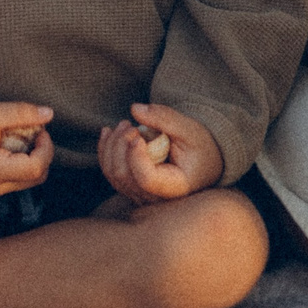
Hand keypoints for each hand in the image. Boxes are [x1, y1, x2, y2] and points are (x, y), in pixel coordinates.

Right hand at [0, 99, 54, 196]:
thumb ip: (21, 113)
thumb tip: (50, 114)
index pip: (36, 168)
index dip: (46, 148)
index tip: (40, 128)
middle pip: (37, 177)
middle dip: (42, 153)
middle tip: (33, 130)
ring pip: (30, 180)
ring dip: (33, 157)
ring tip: (20, 135)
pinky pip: (18, 178)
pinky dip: (22, 161)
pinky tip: (10, 144)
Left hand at [97, 103, 220, 203]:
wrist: (202, 161)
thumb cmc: (199, 147)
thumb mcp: (190, 129)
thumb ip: (165, 118)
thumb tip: (135, 109)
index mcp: (175, 187)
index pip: (145, 178)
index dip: (135, 155)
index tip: (137, 133)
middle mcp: (156, 199)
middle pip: (123, 175)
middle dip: (120, 143)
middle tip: (130, 125)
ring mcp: (141, 196)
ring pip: (112, 173)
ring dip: (112, 144)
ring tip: (125, 126)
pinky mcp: (131, 189)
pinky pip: (109, 172)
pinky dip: (105, 150)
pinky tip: (110, 133)